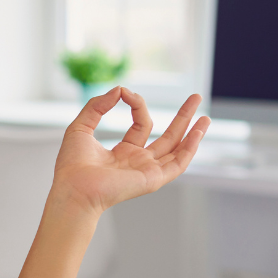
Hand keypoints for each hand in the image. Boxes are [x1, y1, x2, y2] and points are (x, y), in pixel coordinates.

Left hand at [50, 88, 208, 216]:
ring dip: (192, 132)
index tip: (126, 93)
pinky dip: (190, 148)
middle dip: (182, 117)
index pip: (140, 124)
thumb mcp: (81, 126)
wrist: (73, 188)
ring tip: (206, 116)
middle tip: (195, 97)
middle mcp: (138, 162)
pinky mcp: (153, 179)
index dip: (137, 105)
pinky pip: (178, 163)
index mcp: (122, 152)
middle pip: (167, 136)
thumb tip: (119, 89)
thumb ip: (98, 106)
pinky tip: (198, 132)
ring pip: (176, 149)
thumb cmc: (71, 165)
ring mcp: (147, 171)